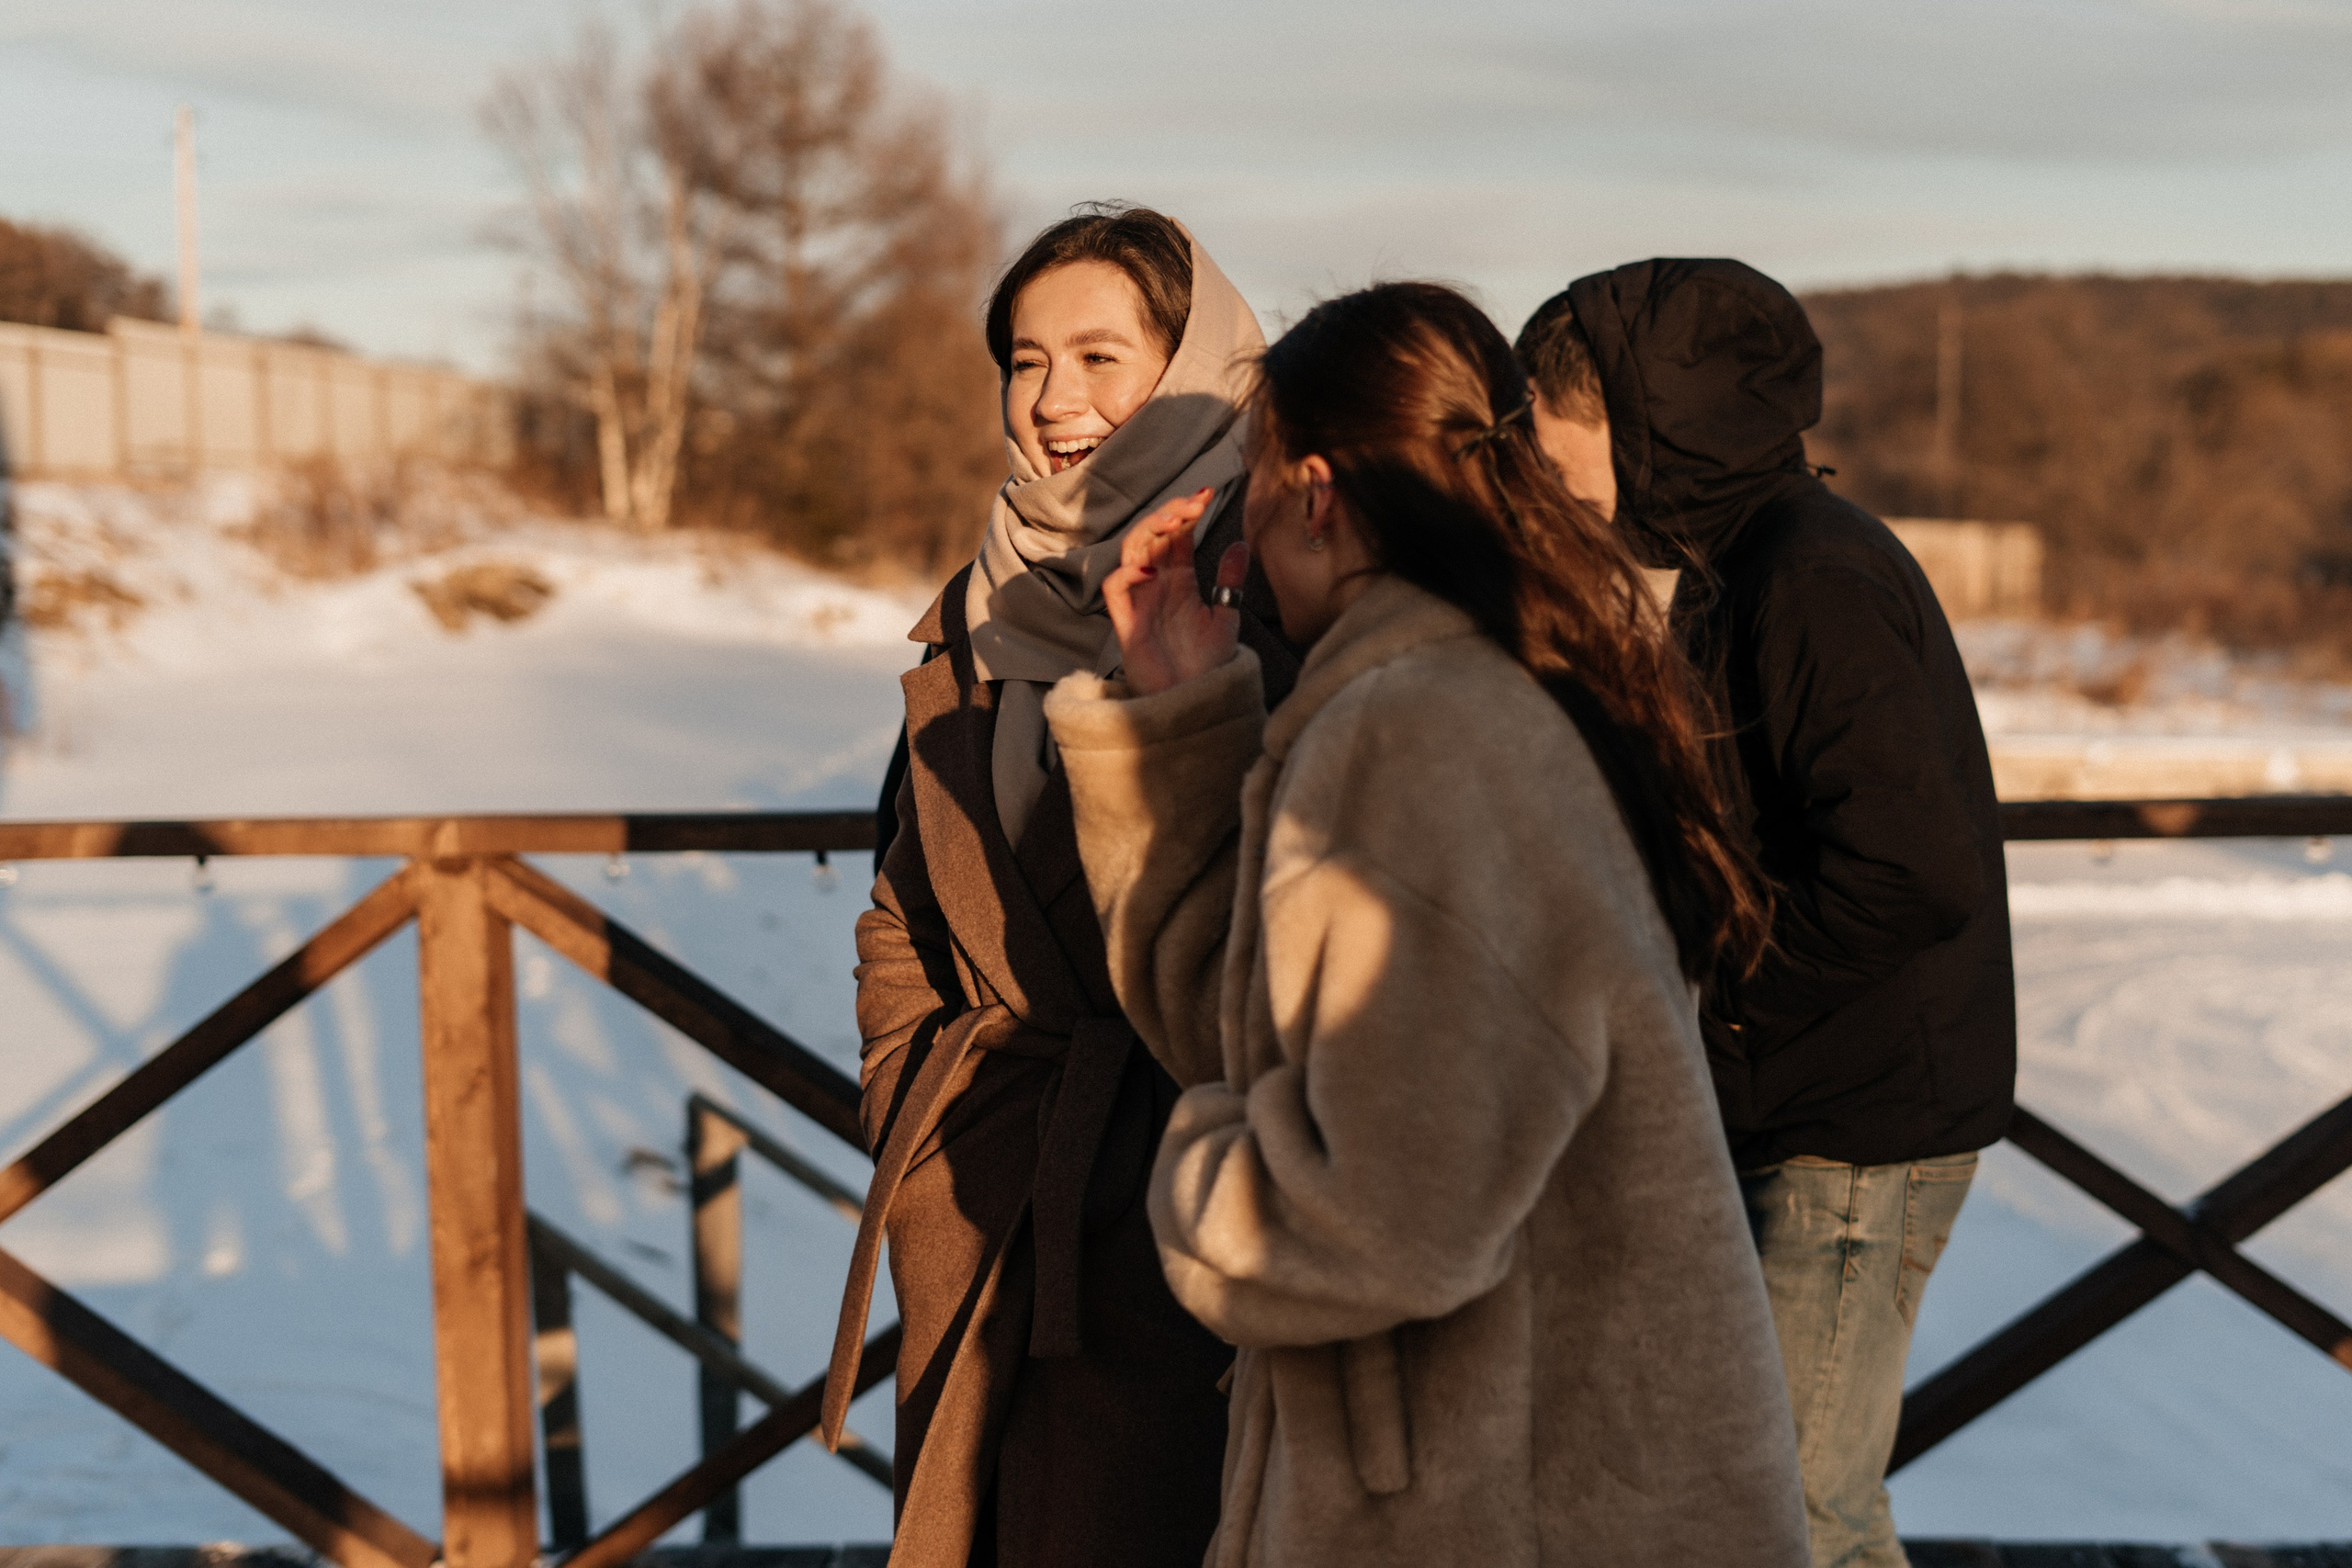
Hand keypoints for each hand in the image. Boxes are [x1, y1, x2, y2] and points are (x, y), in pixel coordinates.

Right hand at [1102, 487, 1248, 695]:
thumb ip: (1230, 580)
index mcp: (1179, 581)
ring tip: (1174, 521)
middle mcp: (1156, 586)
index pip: (1176, 537)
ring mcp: (1139, 602)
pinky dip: (1127, 572)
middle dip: (1168, 515)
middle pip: (1152, 537)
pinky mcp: (1126, 623)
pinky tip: (1151, 566)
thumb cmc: (1207, 665)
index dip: (1186, 513)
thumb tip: (1241, 543)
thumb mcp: (1226, 616)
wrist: (1196, 702)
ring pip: (1131, 553)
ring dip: (1149, 532)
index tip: (1206, 495)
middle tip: (1192, 503)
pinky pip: (1114, 588)